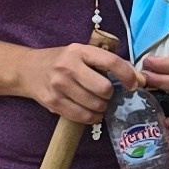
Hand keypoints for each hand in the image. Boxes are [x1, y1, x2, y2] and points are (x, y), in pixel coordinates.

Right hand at [16, 38, 133, 128]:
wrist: (28, 70)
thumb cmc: (62, 61)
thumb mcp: (83, 54)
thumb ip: (110, 64)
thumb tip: (140, 80)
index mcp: (79, 51)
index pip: (111, 62)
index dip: (127, 75)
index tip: (134, 85)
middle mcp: (68, 67)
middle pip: (104, 89)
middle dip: (111, 95)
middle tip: (107, 94)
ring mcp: (59, 86)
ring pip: (95, 105)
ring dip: (102, 108)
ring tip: (98, 102)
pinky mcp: (53, 102)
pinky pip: (82, 117)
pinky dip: (92, 117)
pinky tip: (90, 111)